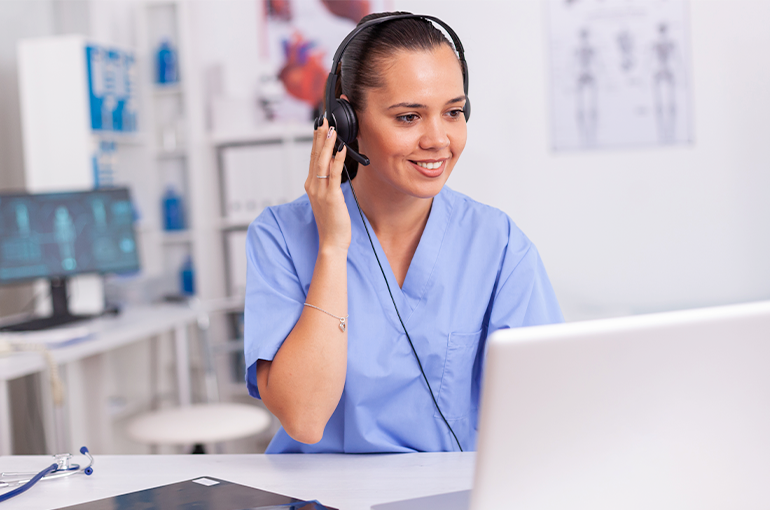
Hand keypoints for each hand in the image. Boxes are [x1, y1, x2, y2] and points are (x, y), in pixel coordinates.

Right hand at [305, 118, 350, 251]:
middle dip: (319, 136)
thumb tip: (333, 170)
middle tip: (323, 120)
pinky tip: (341, 149)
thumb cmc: (332, 223)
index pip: (312, 158)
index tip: (319, 127)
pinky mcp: (331, 196)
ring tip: (331, 129)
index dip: (316, 141)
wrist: (331, 241)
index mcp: (311, 185)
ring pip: (322, 161)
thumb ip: (327, 184)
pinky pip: (333, 174)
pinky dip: (337, 160)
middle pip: (315, 156)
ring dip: (327, 143)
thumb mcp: (327, 199)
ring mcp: (320, 191)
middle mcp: (313, 186)